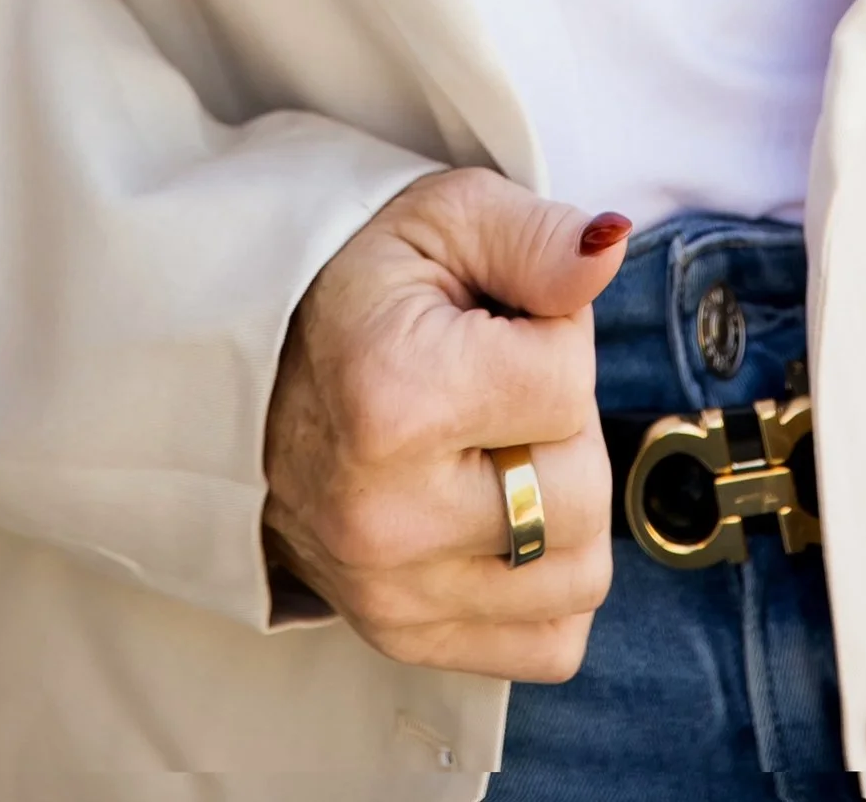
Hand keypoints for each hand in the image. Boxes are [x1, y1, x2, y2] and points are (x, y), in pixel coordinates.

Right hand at [263, 167, 631, 678]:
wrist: (257, 374)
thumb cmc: (363, 289)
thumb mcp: (446, 221)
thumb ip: (537, 238)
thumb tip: (608, 251)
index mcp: (393, 400)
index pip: (569, 385)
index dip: (556, 335)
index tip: (499, 323)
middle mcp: (386, 518)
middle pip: (585, 495)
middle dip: (564, 426)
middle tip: (498, 388)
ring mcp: (390, 593)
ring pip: (581, 577)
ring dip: (561, 507)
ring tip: (494, 451)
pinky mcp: (401, 637)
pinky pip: (550, 644)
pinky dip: (546, 583)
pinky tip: (498, 519)